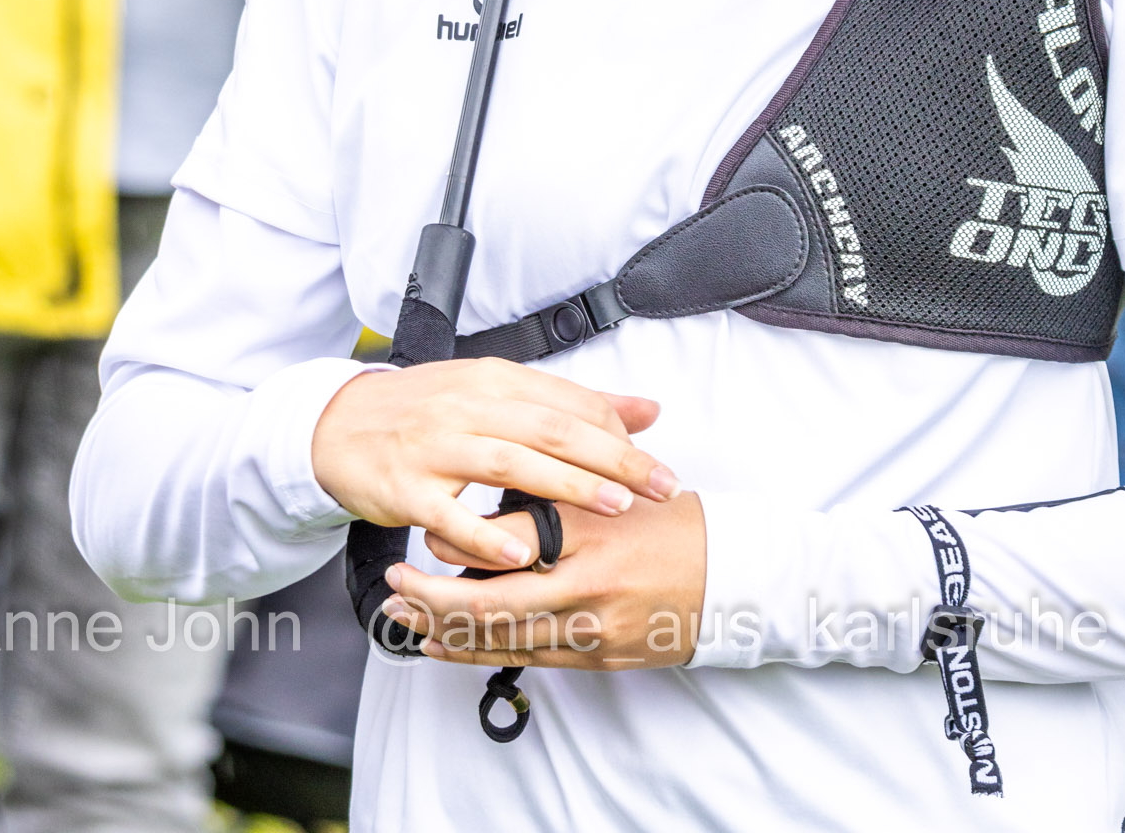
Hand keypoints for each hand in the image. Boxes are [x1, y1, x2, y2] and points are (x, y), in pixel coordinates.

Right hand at [311, 357, 677, 570]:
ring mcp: (435, 446)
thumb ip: (573, 404)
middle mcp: (468, 406)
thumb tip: (648, 410)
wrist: (340, 424)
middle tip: (659, 487)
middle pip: (551, 430)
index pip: (569, 404)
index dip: (619, 435)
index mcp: (495, 382)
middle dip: (611, 459)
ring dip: (565, 486)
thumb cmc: (427, 411)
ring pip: (509, 463)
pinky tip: (521, 553)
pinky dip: (486, 534)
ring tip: (612, 507)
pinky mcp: (406, 486)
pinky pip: (449, 513)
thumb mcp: (497, 393)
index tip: (659, 468)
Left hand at [381, 489, 706, 670]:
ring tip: (404, 617)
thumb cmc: (666, 522)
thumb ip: (558, 476)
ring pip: (503, 637)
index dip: (459, 539)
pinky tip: (445, 645)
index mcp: (589, 526)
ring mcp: (591, 625)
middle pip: (492, 601)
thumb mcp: (614, 483)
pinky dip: (478, 652)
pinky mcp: (597, 655)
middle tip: (396, 583)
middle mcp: (587, 581)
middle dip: (434, 596)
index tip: (426, 530)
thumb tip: (497, 466)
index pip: (508, 537)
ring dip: (446, 629)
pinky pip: (526, 659)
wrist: (728, 574)